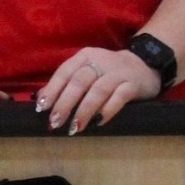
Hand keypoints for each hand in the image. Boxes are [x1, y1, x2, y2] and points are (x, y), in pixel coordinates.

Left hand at [36, 47, 159, 134]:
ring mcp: (117, 73)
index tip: (41, 108)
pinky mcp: (133, 84)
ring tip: (75, 127)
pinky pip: (119, 97)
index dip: (52, 90)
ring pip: (98, 91)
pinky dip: (108, 110)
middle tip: (56, 122)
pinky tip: (98, 122)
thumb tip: (40, 99)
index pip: (64, 72)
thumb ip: (65, 82)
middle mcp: (100, 61)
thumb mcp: (86, 70)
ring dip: (84, 110)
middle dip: (65, 103)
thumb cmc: (107, 71)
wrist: (144, 64)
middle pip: (79, 82)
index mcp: (84, 57)